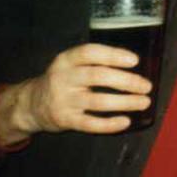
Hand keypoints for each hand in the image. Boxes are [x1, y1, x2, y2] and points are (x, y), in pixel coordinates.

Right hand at [0, 44, 152, 145]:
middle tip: (146, 86)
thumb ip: (94, 63)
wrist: (30, 104)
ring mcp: (63, 100)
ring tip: (144, 102)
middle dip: (126, 81)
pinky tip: (126, 121)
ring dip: (125, 102)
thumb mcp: (71, 65)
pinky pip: (90, 124)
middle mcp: (63, 78)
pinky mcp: (65, 120)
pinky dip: (110, 124)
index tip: (134, 60)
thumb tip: (134, 65)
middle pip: (98, 76)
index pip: (89, 53)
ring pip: (98, 101)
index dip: (113, 55)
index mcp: (66, 60)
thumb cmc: (63, 80)